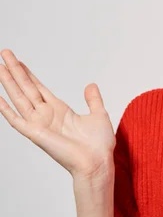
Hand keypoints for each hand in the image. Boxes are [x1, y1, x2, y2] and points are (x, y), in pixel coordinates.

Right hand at [0, 49, 115, 180]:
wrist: (97, 162)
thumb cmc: (98, 145)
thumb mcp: (98, 114)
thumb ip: (92, 100)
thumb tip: (90, 85)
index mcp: (60, 110)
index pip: (39, 88)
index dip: (29, 75)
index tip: (19, 61)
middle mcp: (46, 115)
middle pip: (26, 88)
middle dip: (15, 71)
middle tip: (4, 54)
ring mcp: (39, 124)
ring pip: (19, 98)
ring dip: (9, 82)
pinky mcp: (36, 134)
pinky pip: (17, 120)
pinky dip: (6, 110)